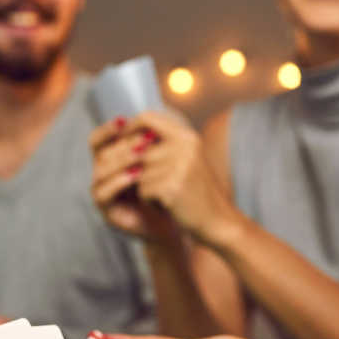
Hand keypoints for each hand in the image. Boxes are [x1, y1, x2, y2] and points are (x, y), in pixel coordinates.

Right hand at [90, 116, 177, 240]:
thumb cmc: (168, 188)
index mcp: (111, 160)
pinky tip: (136, 176)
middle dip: (122, 145)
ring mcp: (102, 192)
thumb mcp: (161, 161)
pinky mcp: (106, 210)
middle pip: (100, 153)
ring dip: (121, 161)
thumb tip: (150, 115)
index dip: (107, 129)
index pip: (98, 139)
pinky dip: (118, 182)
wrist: (176, 221)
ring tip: (143, 156)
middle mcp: (102, 174)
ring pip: (100, 171)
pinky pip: (102, 193)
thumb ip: (152, 140)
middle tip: (144, 141)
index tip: (124, 121)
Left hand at [92, 112, 237, 244]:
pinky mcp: (171, 187)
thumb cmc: (195, 191)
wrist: (217, 220)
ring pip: (138, 172)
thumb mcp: (183, 160)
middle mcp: (184, 147)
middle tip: (147, 182)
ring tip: (164, 195)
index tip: (120, 142)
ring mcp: (179, 166)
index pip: (147, 118)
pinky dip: (149, 201)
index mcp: (187, 136)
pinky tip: (166, 205)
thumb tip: (122, 130)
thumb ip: (159, 145)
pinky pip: (142, 190)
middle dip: (134, 168)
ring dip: (144, 187)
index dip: (129, 128)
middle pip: (137, 150)